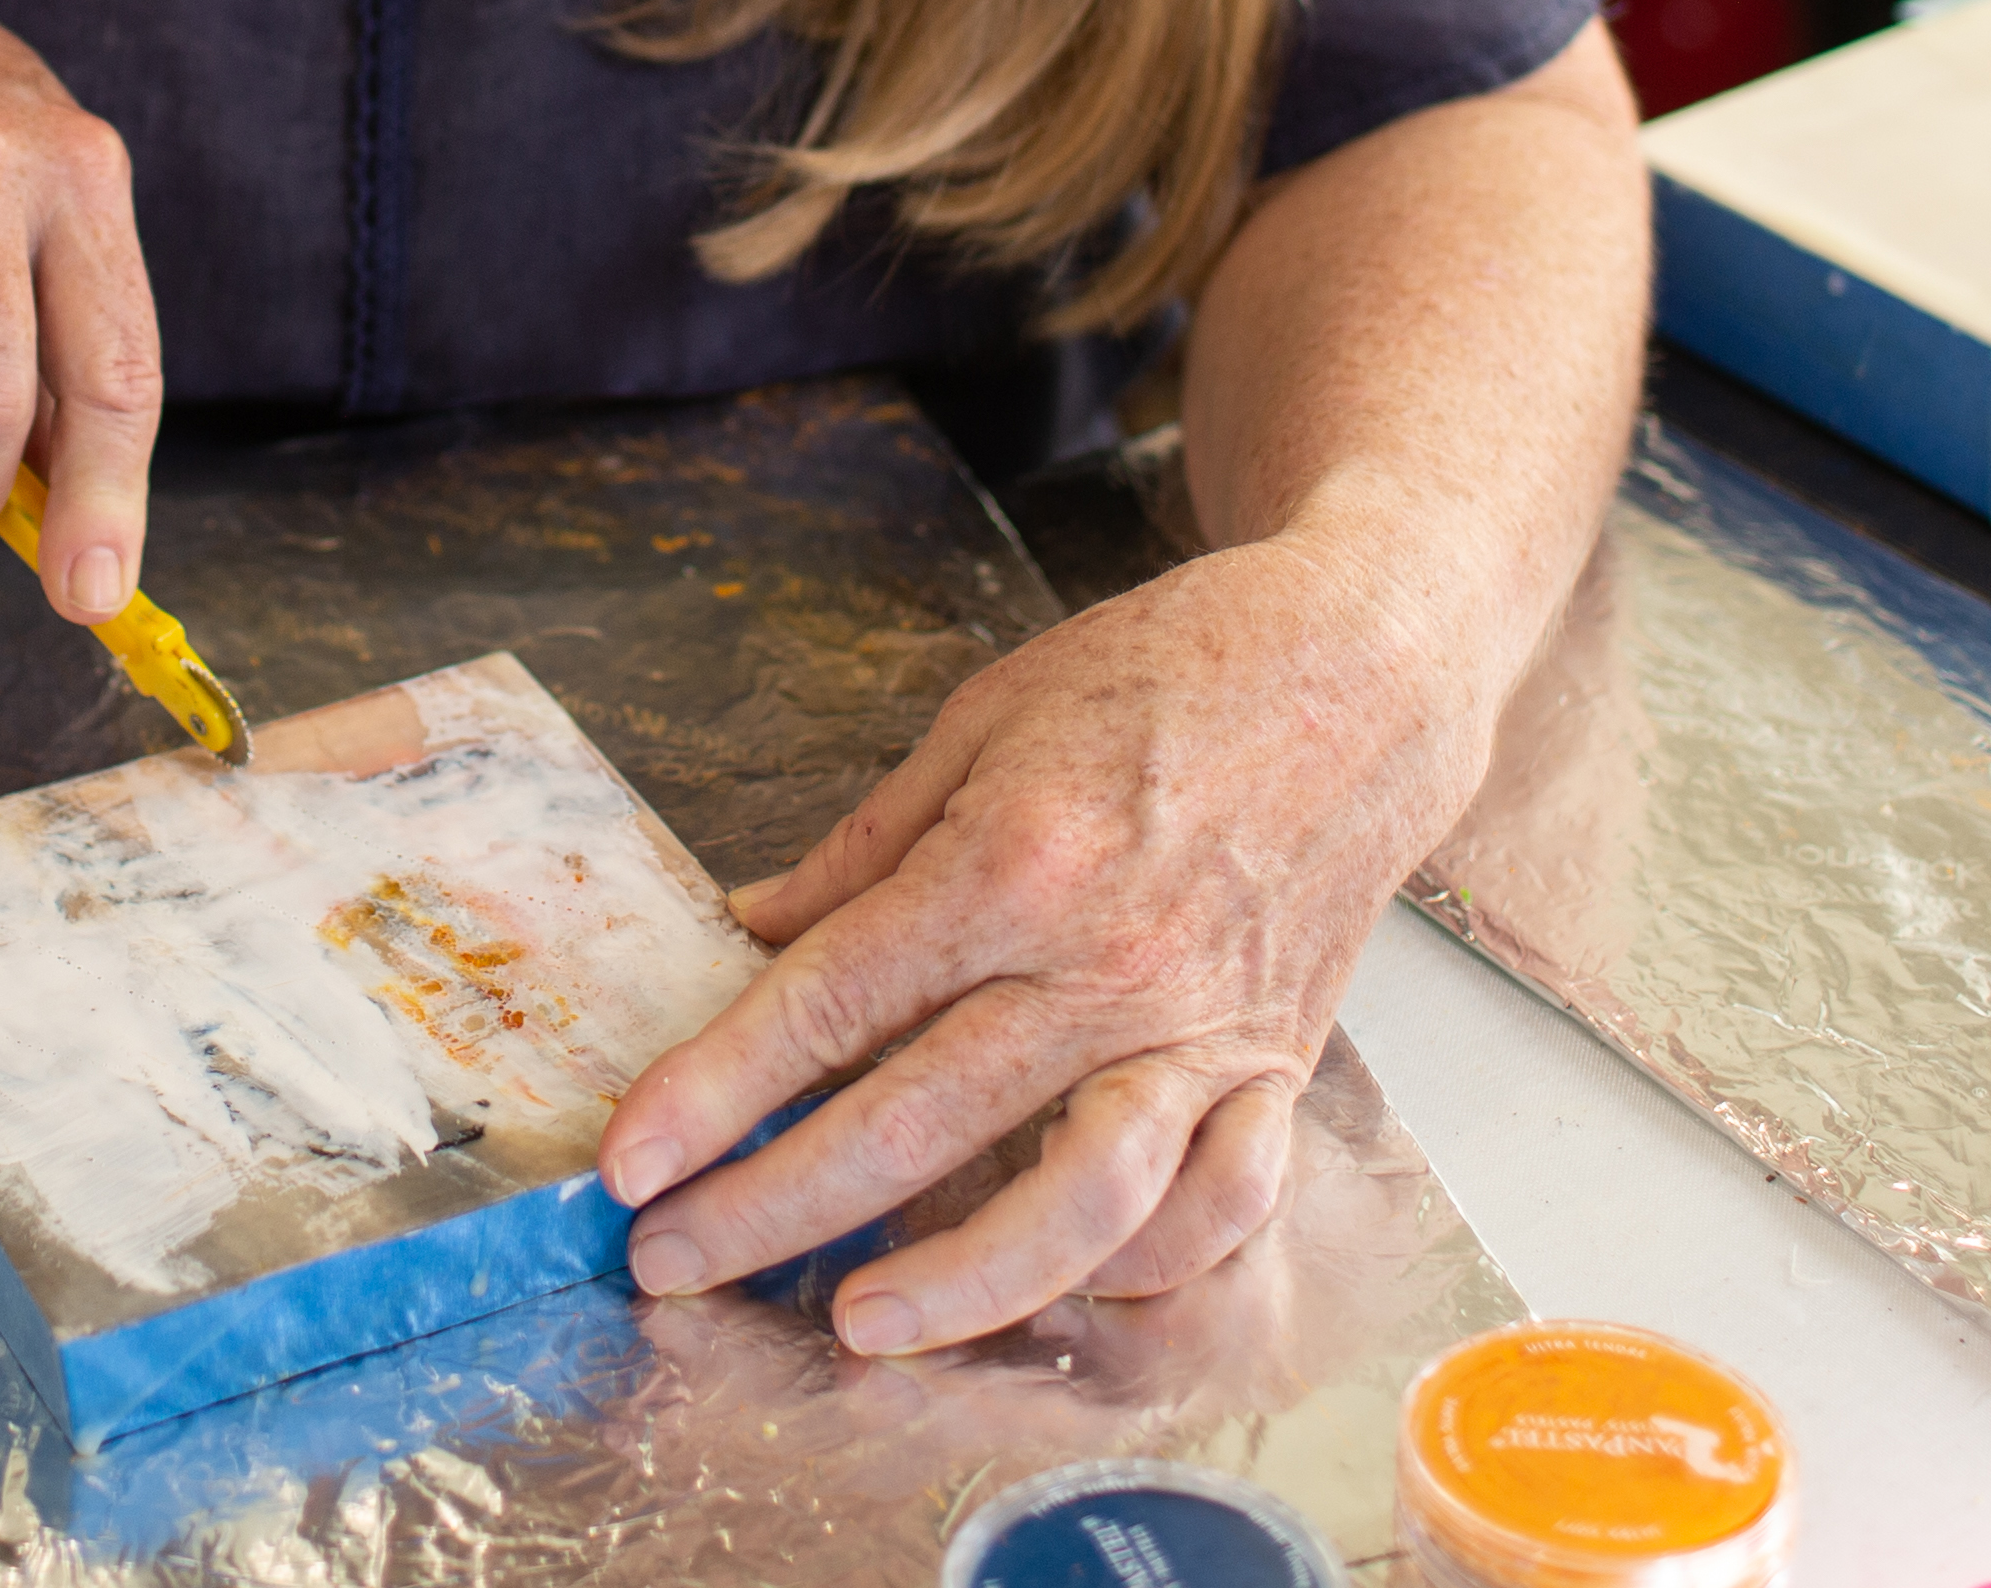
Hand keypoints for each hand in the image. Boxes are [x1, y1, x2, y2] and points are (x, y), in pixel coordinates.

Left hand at [592, 526, 1497, 1355]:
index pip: (830, 1005)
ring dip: (959, 1283)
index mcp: (1013, 862)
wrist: (1358, 670)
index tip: (632, 1161)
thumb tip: (756, 927)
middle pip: (916, 1124)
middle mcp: (1104, 966)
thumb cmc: (1170, 674)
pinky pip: (1217, 1206)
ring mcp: (1198, 1032)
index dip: (716, 1093)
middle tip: (674, 1259)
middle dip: (774, 1208)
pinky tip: (1054, 1283)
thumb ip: (866, 846)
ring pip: (1081, 1204)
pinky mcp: (1274, 1069)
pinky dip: (1140, 1266)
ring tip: (856, 1319)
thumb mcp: (985, 720)